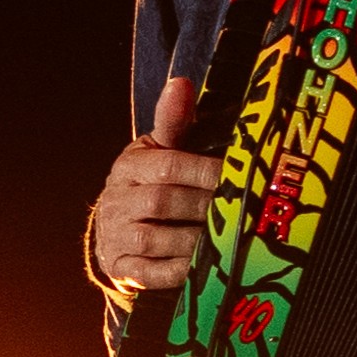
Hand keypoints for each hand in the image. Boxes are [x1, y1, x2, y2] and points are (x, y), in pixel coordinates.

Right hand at [86, 75, 216, 298]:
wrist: (115, 230)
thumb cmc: (149, 184)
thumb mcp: (158, 150)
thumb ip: (173, 122)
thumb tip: (181, 83)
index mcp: (129, 166)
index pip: (167, 165)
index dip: (204, 172)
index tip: (236, 176)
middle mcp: (117, 200)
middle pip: (162, 202)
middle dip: (204, 206)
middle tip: (241, 211)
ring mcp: (116, 236)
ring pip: (155, 239)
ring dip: (194, 240)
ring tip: (229, 239)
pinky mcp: (122, 268)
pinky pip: (149, 273)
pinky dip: (178, 272)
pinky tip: (205, 268)